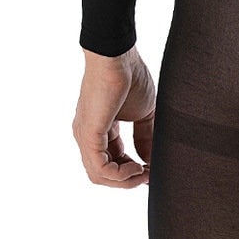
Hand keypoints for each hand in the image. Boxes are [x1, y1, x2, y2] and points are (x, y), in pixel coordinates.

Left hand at [73, 46, 156, 188]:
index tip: (152, 170)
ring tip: (144, 172)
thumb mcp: (143, 114)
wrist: (119, 57)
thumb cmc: (130, 77)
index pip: (111, 162)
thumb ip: (145, 137)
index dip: (132, 171)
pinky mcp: (88, 135)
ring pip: (99, 176)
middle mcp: (88, 136)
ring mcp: (85, 136)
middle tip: (150, 175)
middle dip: (128, 180)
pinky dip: (120, 175)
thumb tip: (150, 160)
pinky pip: (100, 168)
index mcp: (100, 130)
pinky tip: (137, 167)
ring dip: (125, 181)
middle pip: (103, 174)